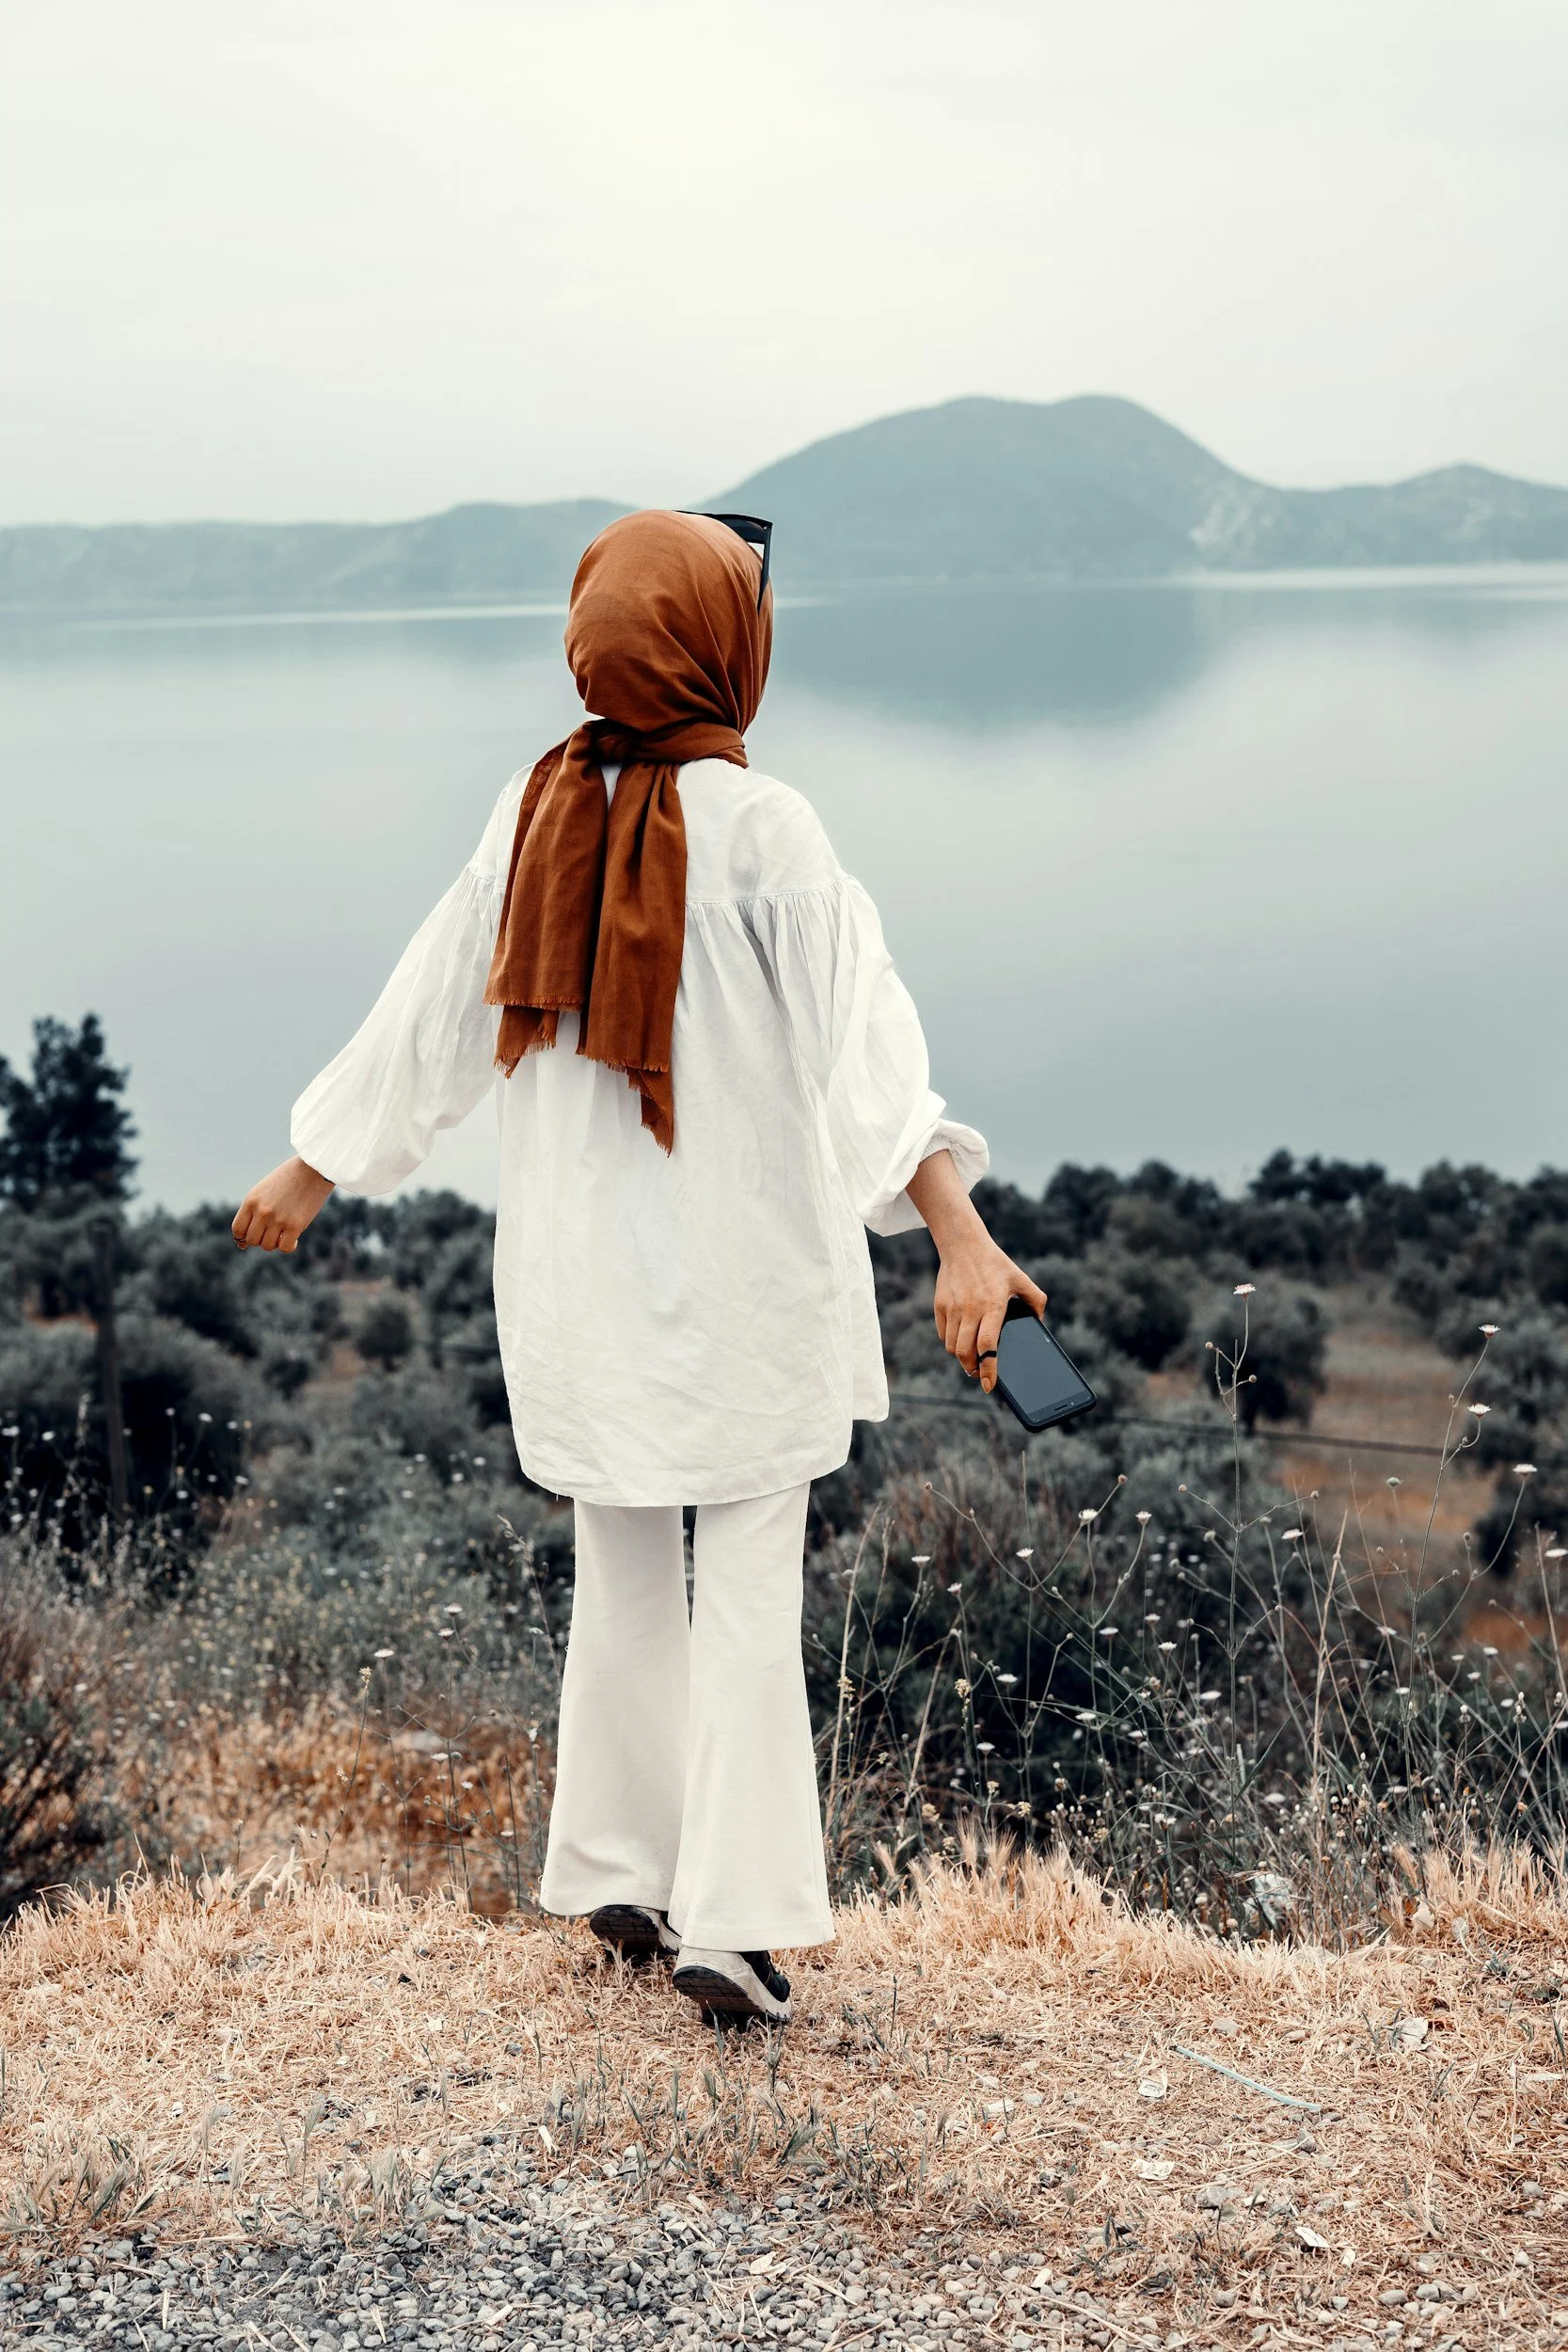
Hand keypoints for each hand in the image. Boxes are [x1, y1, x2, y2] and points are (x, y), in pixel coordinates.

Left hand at [232, 1156, 334, 1252]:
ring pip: (267, 1246)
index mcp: (251, 1201)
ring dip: (275, 1243)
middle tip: (272, 1231)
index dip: (242, 1237)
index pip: (238, 1229)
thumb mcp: (263, 1191)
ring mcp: (278, 1220)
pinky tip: (294, 1239)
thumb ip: (253, 1211)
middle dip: (261, 1238)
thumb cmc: (288, 1179)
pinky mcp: (295, 1226)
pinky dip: (289, 1246)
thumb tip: (242, 1243)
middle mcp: (262, 1212)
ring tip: (283, 1233)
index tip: (251, 1236)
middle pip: (252, 1240)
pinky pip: (285, 1248)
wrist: (313, 1169)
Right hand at [904, 1149, 1047, 1393]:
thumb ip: (1035, 1300)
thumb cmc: (995, 1263)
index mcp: (993, 1305)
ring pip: (952, 1347)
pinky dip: (951, 1343)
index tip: (989, 1384)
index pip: (988, 1345)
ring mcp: (953, 1308)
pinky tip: (961, 1340)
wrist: (963, 1244)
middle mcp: (971, 1309)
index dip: (989, 1369)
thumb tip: (1040, 1322)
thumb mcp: (1020, 1278)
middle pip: (966, 1352)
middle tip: (979, 1374)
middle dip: (973, 1369)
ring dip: (962, 1358)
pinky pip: (943, 1334)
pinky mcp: (940, 1305)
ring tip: (970, 1359)